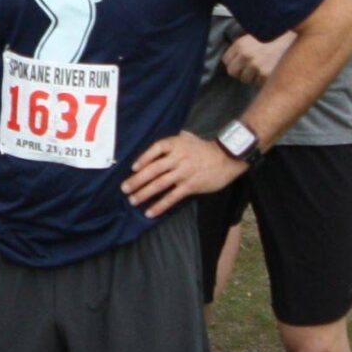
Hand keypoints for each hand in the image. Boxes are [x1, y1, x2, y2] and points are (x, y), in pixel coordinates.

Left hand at [122, 130, 244, 215]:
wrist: (227, 157)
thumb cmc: (204, 148)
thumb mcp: (187, 138)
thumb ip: (171, 144)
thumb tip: (153, 152)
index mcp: (175, 145)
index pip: (155, 149)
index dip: (143, 158)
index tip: (133, 168)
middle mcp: (177, 158)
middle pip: (153, 170)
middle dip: (137, 180)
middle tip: (124, 189)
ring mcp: (184, 173)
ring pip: (160, 184)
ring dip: (144, 193)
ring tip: (133, 201)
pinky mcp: (191, 186)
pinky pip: (172, 197)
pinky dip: (160, 205)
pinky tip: (150, 212)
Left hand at [219, 31, 291, 86]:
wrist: (302, 40)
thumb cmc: (277, 40)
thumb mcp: (255, 36)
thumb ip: (242, 47)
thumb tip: (232, 60)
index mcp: (241, 44)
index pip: (226, 61)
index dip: (235, 62)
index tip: (242, 61)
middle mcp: (246, 55)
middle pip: (233, 72)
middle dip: (241, 71)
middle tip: (255, 65)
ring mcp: (257, 66)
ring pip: (246, 80)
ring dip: (253, 76)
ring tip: (266, 65)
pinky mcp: (267, 76)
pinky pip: (259, 84)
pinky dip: (265, 80)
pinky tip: (273, 70)